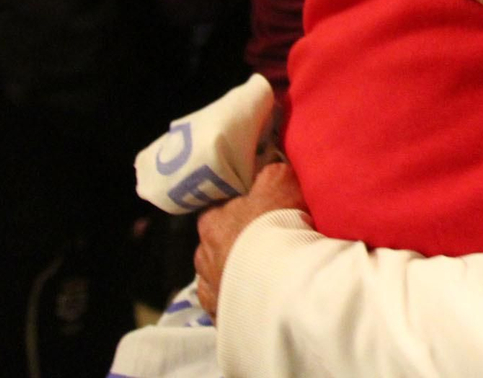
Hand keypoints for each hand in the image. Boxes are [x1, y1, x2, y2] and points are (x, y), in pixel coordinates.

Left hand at [194, 163, 306, 320]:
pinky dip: (240, 300)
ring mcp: (209, 288)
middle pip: (218, 244)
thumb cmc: (276, 227)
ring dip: (237, 273)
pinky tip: (259, 298)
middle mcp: (202, 255)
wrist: (280, 284)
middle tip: (266, 245)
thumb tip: (269, 165)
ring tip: (265, 274)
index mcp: (211, 221)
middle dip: (237, 244)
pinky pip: (227, 304)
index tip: (259, 212)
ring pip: (221, 275)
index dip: (239, 209)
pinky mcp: (219, 315)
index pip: (218, 209)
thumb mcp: (280, 182)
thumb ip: (271, 173)